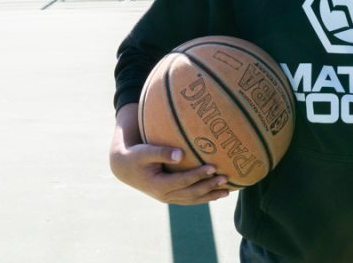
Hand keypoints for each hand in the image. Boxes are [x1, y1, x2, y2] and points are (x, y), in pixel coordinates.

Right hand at [109, 103, 234, 204]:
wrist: (125, 169)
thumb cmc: (137, 156)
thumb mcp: (145, 152)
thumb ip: (162, 153)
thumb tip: (180, 154)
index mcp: (159, 185)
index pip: (183, 181)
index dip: (199, 175)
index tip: (213, 167)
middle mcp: (164, 195)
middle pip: (191, 193)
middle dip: (209, 186)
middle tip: (225, 178)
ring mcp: (168, 198)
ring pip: (192, 200)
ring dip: (210, 196)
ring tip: (227, 192)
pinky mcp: (171, 196)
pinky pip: (190, 199)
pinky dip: (203, 198)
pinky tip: (215, 194)